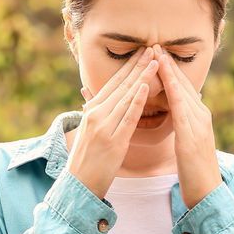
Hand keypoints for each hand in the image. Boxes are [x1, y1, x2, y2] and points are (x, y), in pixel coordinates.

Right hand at [66, 46, 159, 198]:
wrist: (78, 186)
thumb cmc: (86, 162)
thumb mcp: (89, 133)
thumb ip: (97, 116)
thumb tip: (98, 103)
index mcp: (91, 111)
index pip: (113, 83)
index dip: (129, 67)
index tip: (142, 52)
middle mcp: (96, 114)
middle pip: (120, 85)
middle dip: (138, 65)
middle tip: (152, 47)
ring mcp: (104, 126)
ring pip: (126, 96)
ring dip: (142, 77)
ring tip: (155, 61)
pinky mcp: (113, 140)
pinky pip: (127, 117)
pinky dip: (136, 101)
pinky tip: (145, 87)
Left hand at [155, 44, 220, 208]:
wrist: (207, 192)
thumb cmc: (193, 170)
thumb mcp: (187, 141)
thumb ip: (183, 123)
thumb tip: (178, 109)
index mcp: (197, 116)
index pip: (181, 87)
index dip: (169, 70)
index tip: (155, 53)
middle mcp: (200, 115)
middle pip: (183, 84)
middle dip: (168, 64)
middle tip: (154, 44)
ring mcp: (199, 124)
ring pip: (183, 91)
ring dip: (170, 72)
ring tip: (157, 54)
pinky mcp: (193, 135)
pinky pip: (182, 109)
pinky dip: (174, 92)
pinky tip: (166, 81)